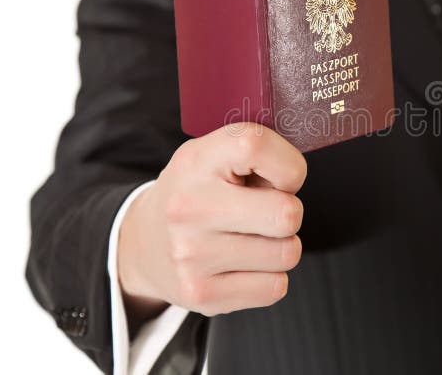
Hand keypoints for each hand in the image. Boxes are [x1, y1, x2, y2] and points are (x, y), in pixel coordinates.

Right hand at [117, 123, 306, 319]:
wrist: (143, 243)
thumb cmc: (199, 192)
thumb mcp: (215, 156)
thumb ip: (259, 154)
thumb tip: (298, 171)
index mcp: (197, 161)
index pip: (258, 146)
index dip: (287, 163)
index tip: (279, 176)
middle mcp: (190, 207)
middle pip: (288, 214)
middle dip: (289, 212)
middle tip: (266, 212)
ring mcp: (192, 255)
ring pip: (288, 253)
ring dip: (280, 246)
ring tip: (251, 237)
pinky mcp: (202, 294)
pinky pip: (276, 287)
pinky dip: (269, 277)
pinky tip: (243, 264)